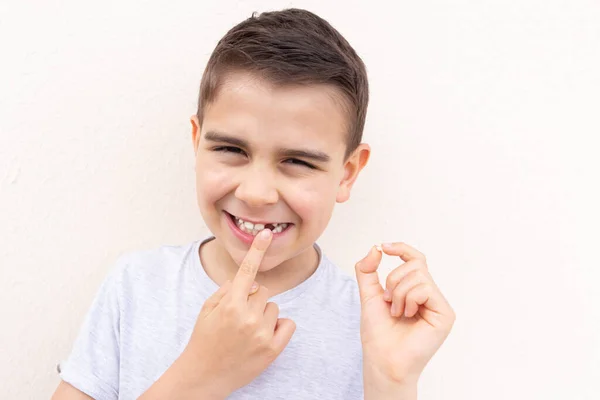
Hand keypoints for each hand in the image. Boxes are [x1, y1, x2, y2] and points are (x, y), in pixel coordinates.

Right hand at [169, 230, 295, 397]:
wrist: (203, 377)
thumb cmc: (203, 340)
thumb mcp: (206, 310)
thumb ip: (226, 290)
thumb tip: (244, 281)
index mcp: (230, 304)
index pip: (247, 271)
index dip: (256, 250)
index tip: (265, 233)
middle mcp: (247, 317)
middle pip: (263, 291)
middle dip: (253, 299)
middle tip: (239, 317)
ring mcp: (261, 334)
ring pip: (273, 307)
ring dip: (264, 314)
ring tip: (247, 331)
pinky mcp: (272, 349)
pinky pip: (288, 324)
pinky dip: (279, 327)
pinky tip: (263, 336)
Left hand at [355, 242, 455, 388]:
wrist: (382, 359)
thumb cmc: (378, 334)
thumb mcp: (368, 295)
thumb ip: (368, 270)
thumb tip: (376, 248)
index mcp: (415, 291)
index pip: (415, 259)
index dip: (402, 248)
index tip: (384, 247)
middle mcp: (430, 296)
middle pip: (415, 264)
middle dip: (393, 279)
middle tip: (388, 301)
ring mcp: (439, 305)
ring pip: (419, 275)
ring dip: (398, 292)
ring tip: (396, 312)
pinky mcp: (445, 314)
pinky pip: (425, 288)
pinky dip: (408, 299)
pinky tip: (407, 316)